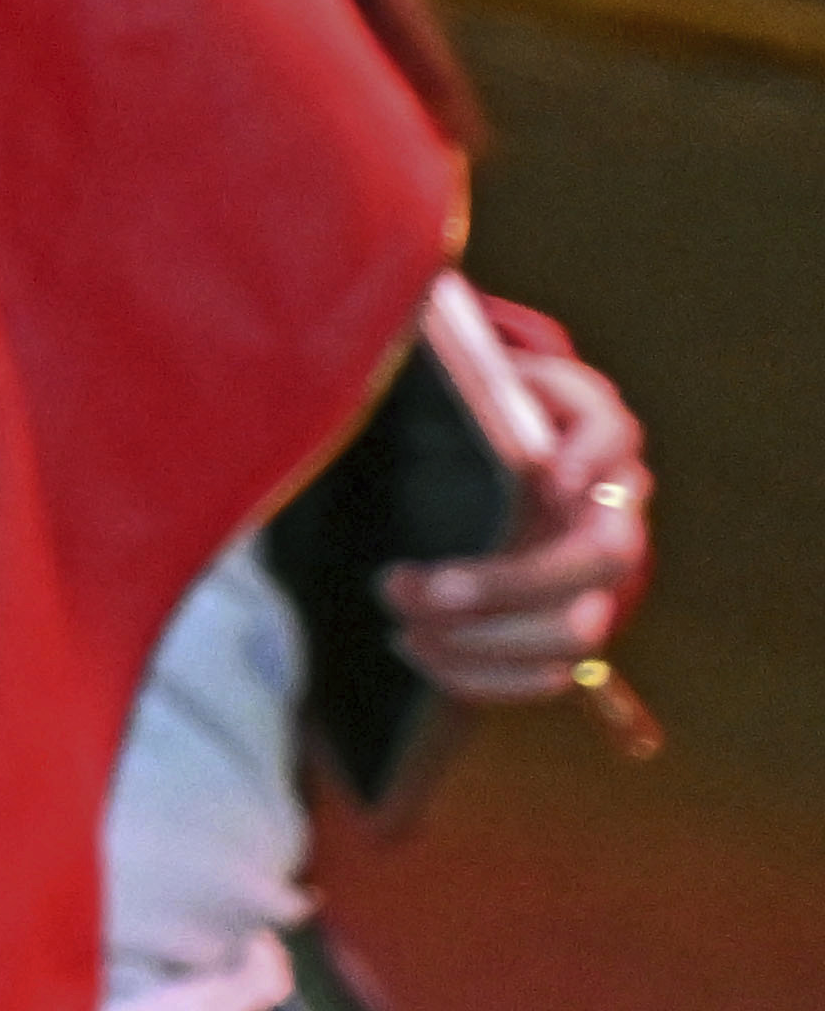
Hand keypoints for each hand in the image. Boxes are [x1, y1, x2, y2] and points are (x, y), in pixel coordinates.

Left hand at [389, 320, 658, 705]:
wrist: (484, 463)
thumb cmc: (467, 414)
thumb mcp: (461, 377)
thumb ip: (448, 364)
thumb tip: (398, 334)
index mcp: (589, 433)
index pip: (613, 430)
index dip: (591, 455)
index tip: (545, 477)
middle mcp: (611, 508)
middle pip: (604, 560)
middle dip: (506, 583)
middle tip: (410, 585)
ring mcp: (596, 577)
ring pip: (580, 631)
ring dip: (484, 639)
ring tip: (400, 624)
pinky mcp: (570, 626)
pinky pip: (552, 676)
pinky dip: (482, 676)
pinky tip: (416, 650)